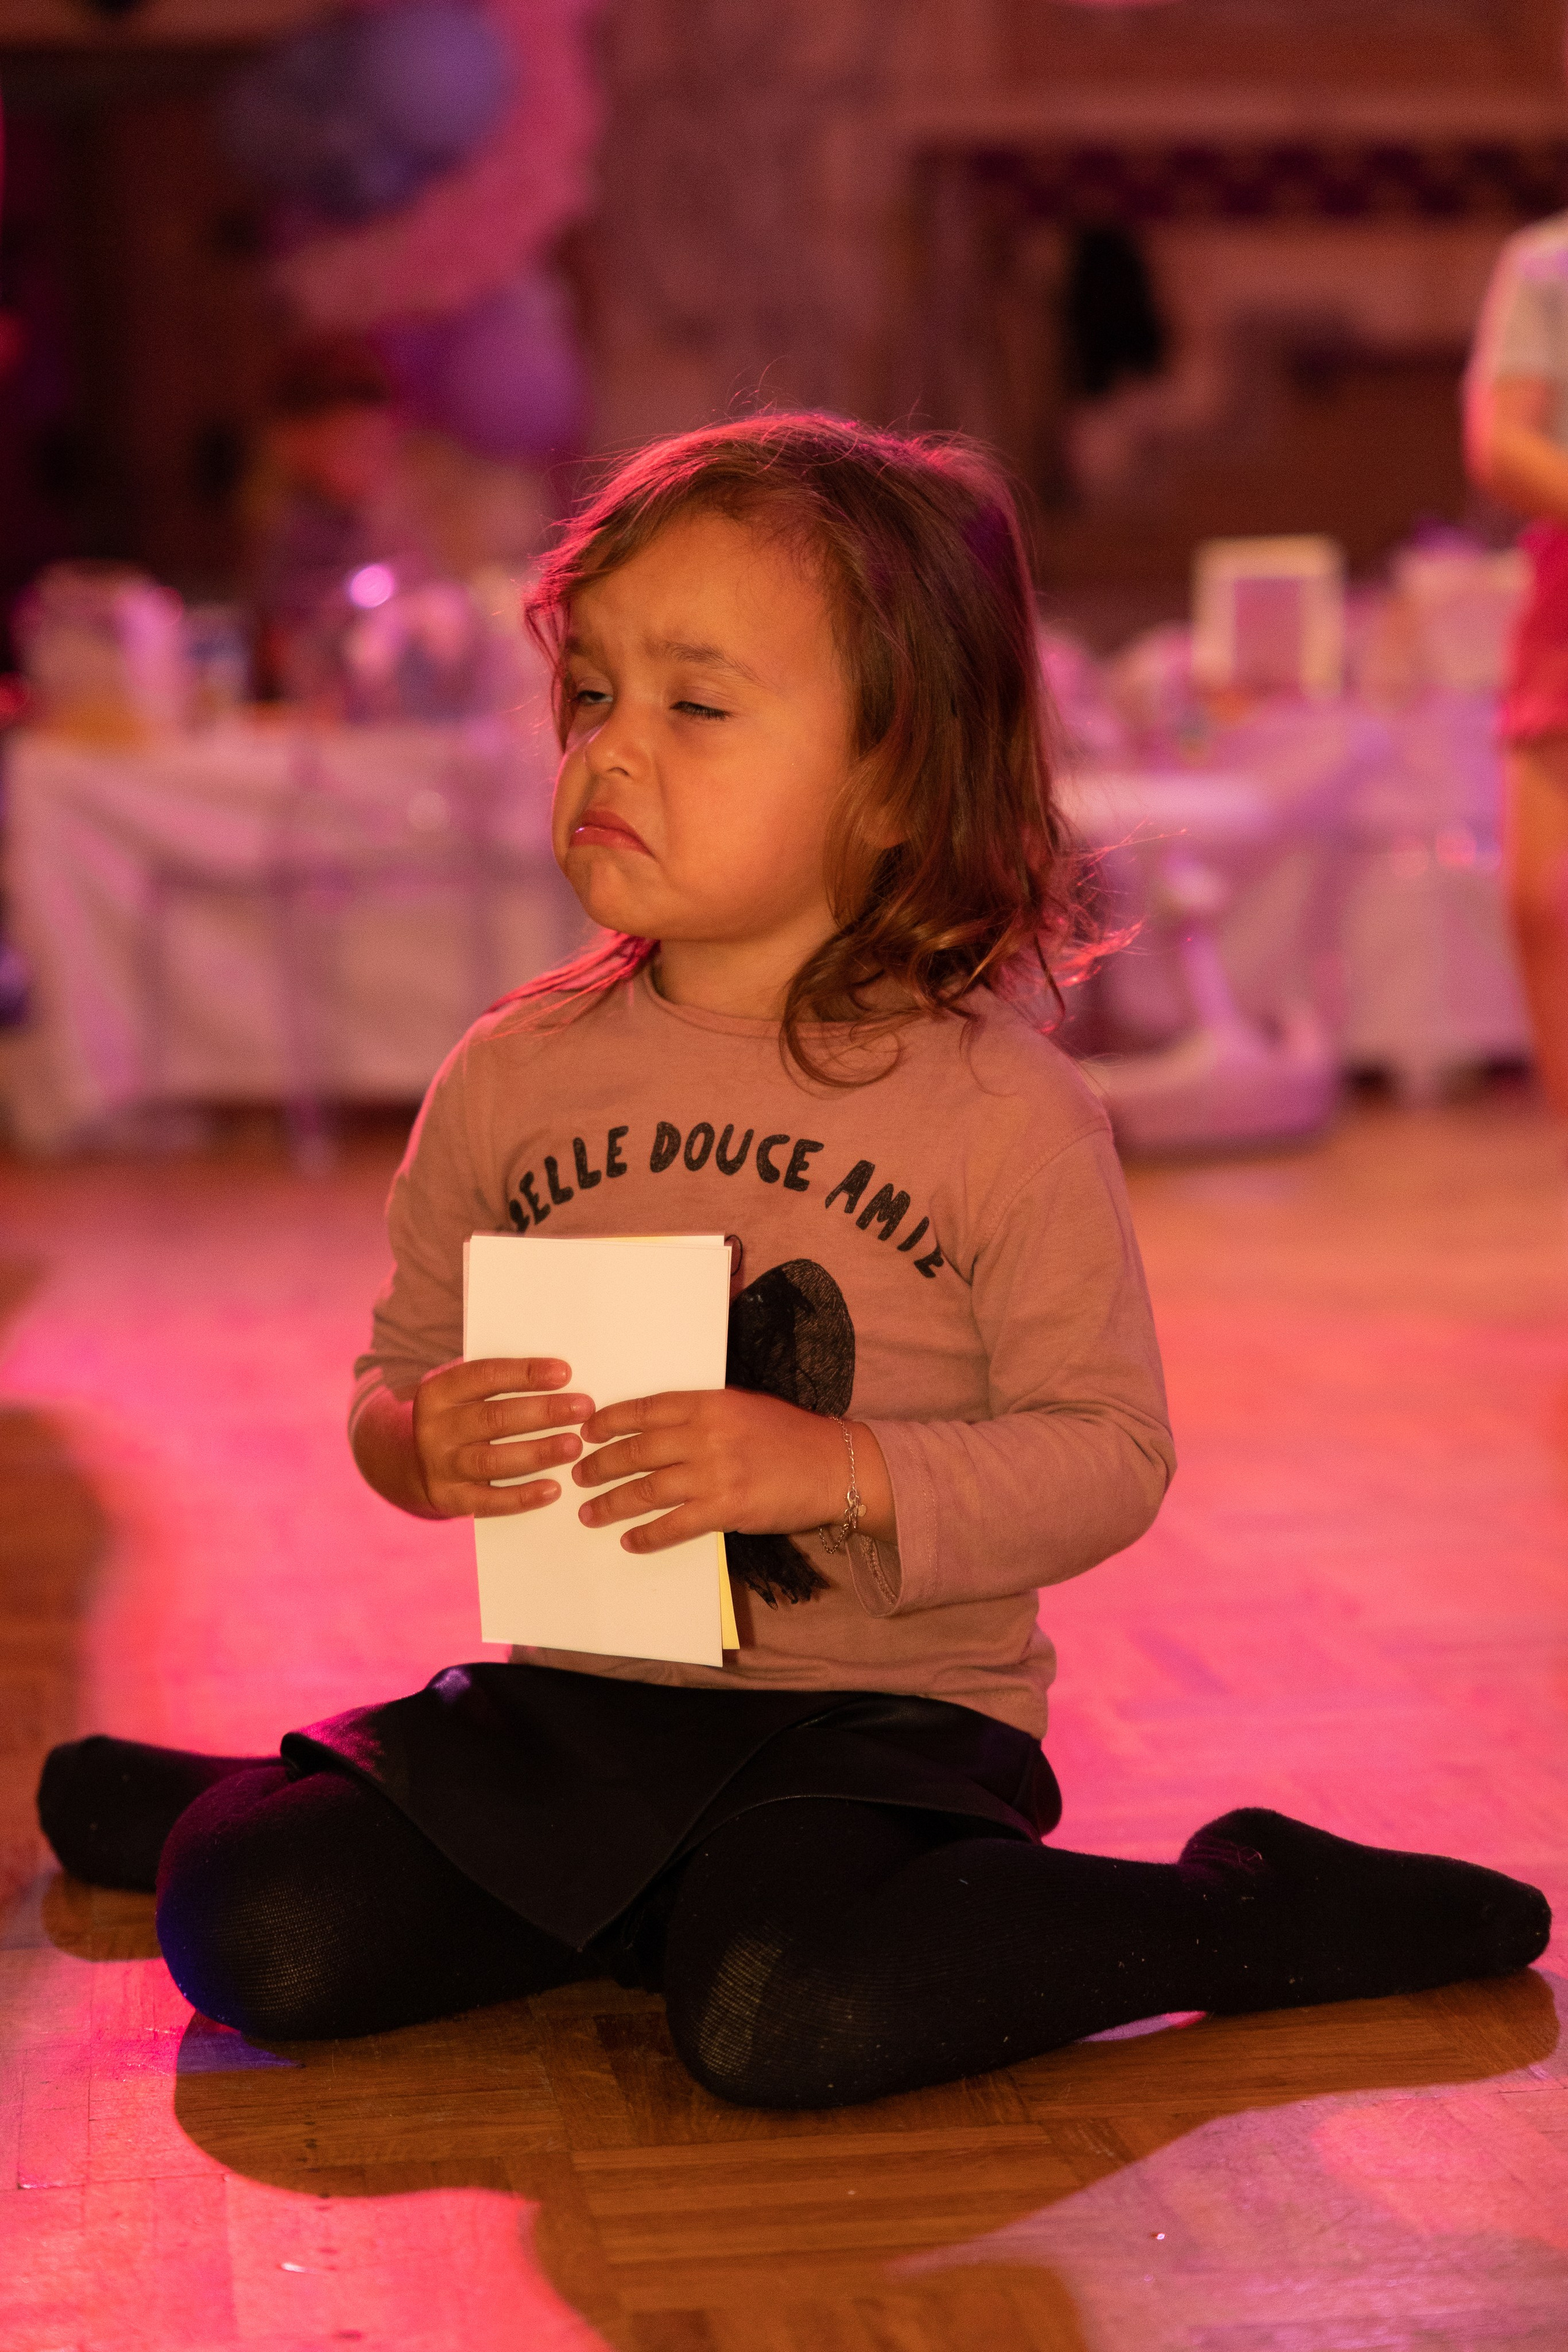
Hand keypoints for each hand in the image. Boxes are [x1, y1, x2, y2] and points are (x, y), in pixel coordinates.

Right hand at [411, 1356, 594, 1518]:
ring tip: (574, 1446)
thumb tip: (559, 1377)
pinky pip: (490, 1501)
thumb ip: (499, 1383)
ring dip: (538, 1452)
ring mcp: (440, 1467)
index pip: (485, 1376)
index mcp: (439, 1392)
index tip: (565, 1373)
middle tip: (583, 1409)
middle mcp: (435, 1429)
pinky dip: (523, 1496)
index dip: (526, 1373)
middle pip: (494, 1418)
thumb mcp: (464, 1394)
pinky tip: (554, 1489)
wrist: (414, 1465)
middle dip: (544, 1412)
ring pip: (494, 1460)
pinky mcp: (451, 1500)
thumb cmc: (460, 1419)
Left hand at [572, 1388, 881, 1554]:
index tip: (587, 1430)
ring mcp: (715, 1473)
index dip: (610, 1420)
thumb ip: (702, 1415)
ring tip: (589, 1512)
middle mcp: (707, 1435)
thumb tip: (655, 1428)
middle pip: (637, 1450)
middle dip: (600, 1464)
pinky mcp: (726, 1509)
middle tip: (579, 1474)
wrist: (833, 1466)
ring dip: (611, 1502)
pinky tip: (629, 1540)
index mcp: (710, 1403)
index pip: (645, 1408)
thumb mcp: (743, 1407)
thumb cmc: (790, 1435)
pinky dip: (646, 1535)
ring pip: (646, 1489)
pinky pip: (673, 1525)